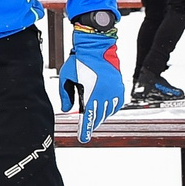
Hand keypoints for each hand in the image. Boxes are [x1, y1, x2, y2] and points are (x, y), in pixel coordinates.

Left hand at [59, 24, 125, 140]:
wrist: (95, 46)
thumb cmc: (78, 61)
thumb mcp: (66, 78)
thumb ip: (65, 96)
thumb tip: (67, 110)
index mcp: (91, 93)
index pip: (88, 117)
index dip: (85, 130)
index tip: (83, 138)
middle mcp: (105, 93)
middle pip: (98, 116)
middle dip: (91, 124)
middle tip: (86, 130)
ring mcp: (114, 90)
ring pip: (108, 111)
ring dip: (101, 117)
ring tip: (93, 120)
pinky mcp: (119, 86)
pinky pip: (116, 103)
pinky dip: (110, 109)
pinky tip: (104, 110)